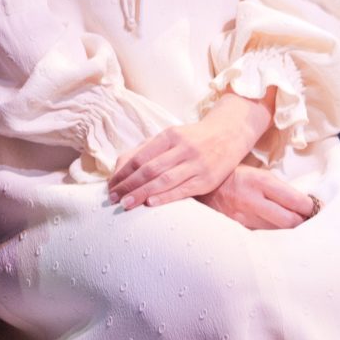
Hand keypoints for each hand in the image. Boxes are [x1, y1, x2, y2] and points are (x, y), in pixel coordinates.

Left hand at [107, 97, 272, 209]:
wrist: (229, 134)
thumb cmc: (193, 139)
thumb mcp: (171, 136)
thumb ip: (146, 149)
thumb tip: (120, 167)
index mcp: (169, 135)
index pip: (140, 157)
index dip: (123, 173)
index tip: (110, 187)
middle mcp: (182, 148)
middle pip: (149, 170)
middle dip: (128, 186)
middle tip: (113, 199)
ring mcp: (196, 164)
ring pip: (164, 180)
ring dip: (142, 194)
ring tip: (126, 205)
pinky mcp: (207, 179)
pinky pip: (183, 190)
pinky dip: (166, 197)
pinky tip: (151, 203)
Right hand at [198, 167, 319, 230]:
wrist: (200, 186)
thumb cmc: (233, 176)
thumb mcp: (256, 172)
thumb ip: (276, 188)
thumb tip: (301, 202)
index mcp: (260, 181)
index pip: (295, 200)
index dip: (309, 207)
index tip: (313, 207)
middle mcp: (252, 200)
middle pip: (289, 221)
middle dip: (301, 222)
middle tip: (306, 220)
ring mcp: (242, 218)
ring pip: (276, 232)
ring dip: (287, 231)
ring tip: (291, 225)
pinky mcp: (235, 229)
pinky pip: (260, 236)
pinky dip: (270, 235)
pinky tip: (273, 231)